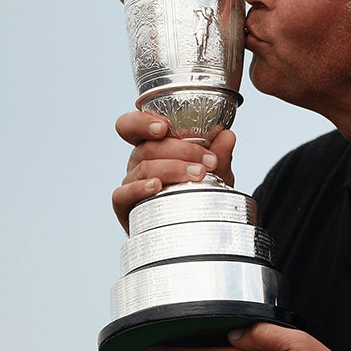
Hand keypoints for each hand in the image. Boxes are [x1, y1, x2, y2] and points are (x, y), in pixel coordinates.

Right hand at [111, 110, 236, 232]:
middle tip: (209, 161)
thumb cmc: (201, 193)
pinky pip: (123, 194)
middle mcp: (139, 161)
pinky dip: (139, 188)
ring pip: (143, 168)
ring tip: (198, 174)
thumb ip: (220, 154)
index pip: (134, 126)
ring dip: (173, 168)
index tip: (164, 127)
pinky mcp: (126, 206)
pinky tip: (156, 187)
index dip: (142, 121)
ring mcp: (131, 183)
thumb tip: (227, 136)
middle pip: (147, 147)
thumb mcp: (215, 172)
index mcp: (153, 145)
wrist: (196, 228)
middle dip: (181, 150)